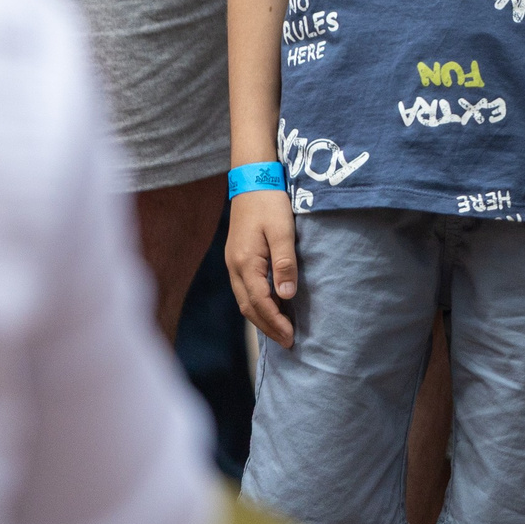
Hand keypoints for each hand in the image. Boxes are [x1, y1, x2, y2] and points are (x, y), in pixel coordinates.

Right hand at [226, 189, 299, 347]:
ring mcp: (233, 264)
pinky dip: (257, 304)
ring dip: (261, 318)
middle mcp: (235, 268)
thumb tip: (286, 295)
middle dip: (268, 327)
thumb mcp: (283, 230)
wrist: (252, 181)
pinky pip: (245, 290)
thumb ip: (285, 262)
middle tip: (288, 342)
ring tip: (281, 331)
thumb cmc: (270, 203)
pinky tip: (270, 307)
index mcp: (246, 263)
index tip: (291, 338)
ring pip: (244, 301)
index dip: (275, 322)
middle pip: (249, 308)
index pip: (260, 303)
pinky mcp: (237, 259)